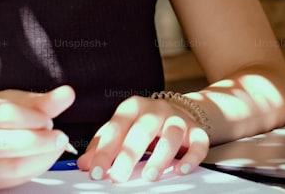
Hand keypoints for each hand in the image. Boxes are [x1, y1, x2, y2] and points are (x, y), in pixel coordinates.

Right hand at [0, 85, 74, 190]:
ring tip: (54, 146)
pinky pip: (14, 180)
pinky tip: (44, 157)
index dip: (31, 117)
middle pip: (1, 143)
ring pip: (9, 166)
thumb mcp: (10, 101)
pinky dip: (35, 168)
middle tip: (59, 137)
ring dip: (40, 157)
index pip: (0, 115)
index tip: (50, 117)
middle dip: (37, 141)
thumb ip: (38, 101)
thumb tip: (65, 95)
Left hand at [77, 95, 209, 182]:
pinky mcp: (197, 130)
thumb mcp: (121, 128)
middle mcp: (156, 110)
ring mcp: (178, 119)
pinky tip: (181, 169)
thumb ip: (102, 145)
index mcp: (133, 107)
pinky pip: (198, 142)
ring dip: (161, 156)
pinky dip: (192, 156)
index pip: (116, 127)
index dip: (105, 151)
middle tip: (119, 176)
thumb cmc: (143, 123)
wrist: (179, 110)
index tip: (97, 171)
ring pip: (172, 134)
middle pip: (142, 129)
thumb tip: (85, 164)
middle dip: (129, 154)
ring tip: (150, 175)